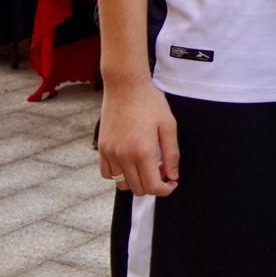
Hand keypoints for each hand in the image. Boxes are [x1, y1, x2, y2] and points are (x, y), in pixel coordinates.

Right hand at [98, 77, 180, 196]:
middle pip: (138, 189)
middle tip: (161, 168)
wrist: (125, 86)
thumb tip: (173, 175)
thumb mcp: (168, 125)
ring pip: (121, 184)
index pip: (153, 187)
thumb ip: (172, 153)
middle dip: (153, 184)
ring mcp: (110, 153)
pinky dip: (118, 174)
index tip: (172, 182)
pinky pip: (107, 173)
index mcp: (143, 151)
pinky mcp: (102, 148)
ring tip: (145, 165)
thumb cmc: (149, 102)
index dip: (165, 190)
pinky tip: (129, 162)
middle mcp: (124, 156)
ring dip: (135, 181)